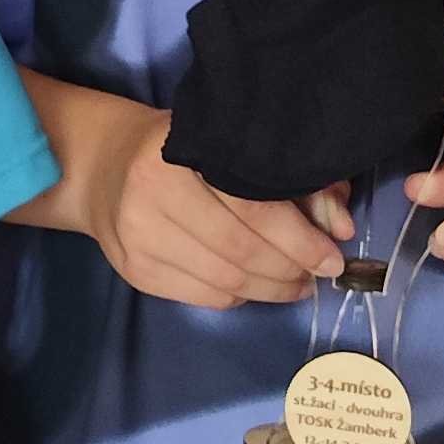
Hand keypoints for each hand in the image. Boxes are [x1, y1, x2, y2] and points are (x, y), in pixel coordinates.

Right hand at [86, 96, 353, 311]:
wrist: (103, 166)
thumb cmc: (181, 150)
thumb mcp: (231, 146)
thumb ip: (290, 179)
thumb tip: (340, 228)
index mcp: (178, 154)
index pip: (253, 207)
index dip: (300, 239)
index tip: (333, 258)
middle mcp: (150, 196)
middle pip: (240, 251)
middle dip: (291, 270)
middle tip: (318, 274)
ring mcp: (137, 238)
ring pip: (225, 282)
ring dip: (271, 290)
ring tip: (296, 283)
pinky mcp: (134, 271)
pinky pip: (204, 297)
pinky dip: (240, 297)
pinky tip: (255, 285)